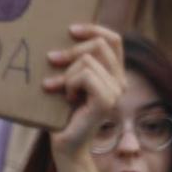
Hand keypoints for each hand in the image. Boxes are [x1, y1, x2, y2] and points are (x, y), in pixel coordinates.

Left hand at [45, 23, 126, 158]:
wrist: (64, 142)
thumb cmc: (59, 108)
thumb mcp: (66, 77)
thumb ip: (74, 59)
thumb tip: (65, 31)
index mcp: (113, 73)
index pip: (114, 40)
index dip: (94, 29)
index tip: (70, 29)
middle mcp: (120, 81)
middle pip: (99, 45)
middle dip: (71, 50)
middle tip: (51, 60)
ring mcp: (116, 92)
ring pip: (88, 61)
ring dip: (66, 74)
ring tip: (59, 89)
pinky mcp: (107, 101)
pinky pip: (86, 76)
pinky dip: (69, 83)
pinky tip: (66, 98)